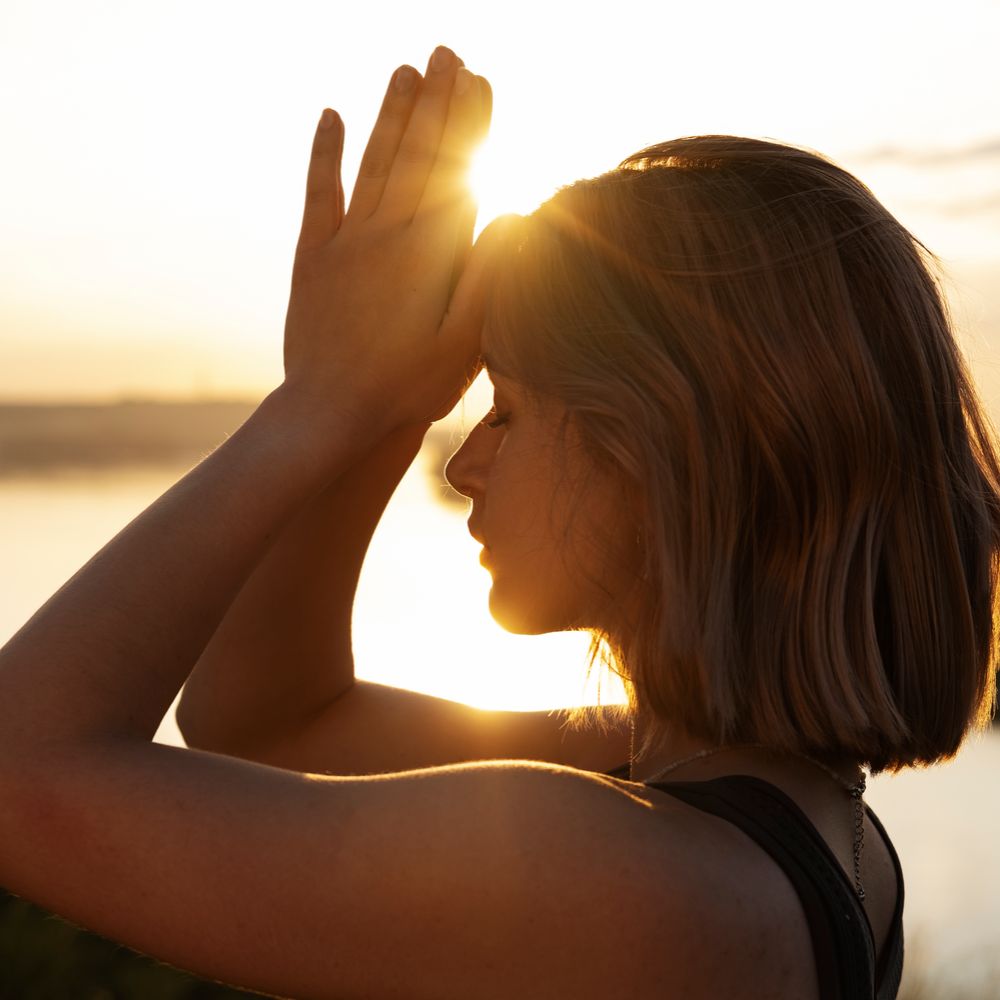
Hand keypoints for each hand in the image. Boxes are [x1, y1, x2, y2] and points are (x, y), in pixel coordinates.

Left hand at [281, 47, 496, 439]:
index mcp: (429, 252)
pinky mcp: (314, 258)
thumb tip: (511, 215)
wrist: (331, 413)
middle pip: (415, 154)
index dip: (469, 121)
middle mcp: (386, 234)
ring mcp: (345, 242)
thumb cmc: (407, 387)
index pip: (455, 170)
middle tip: (446, 53)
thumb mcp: (463, 344)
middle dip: (435, 100)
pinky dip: (325, 154)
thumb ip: (487, 277)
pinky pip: (320, 194)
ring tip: (406, 71)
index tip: (479, 78)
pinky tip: (330, 115)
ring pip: (373, 162)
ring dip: (390, 114)